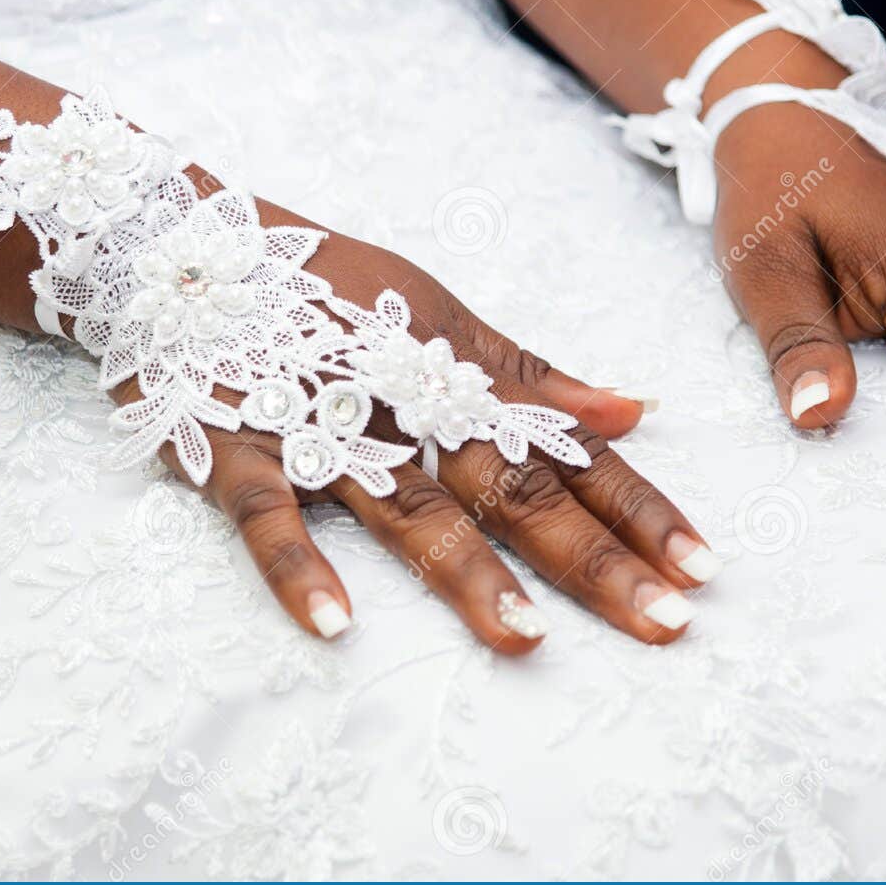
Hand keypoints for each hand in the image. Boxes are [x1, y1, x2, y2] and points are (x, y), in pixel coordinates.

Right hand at [113, 193, 717, 650]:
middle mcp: (403, 408)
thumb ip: (524, 371)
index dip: (634, 506)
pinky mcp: (236, 447)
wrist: (183, 244)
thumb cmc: (317, 281)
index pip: (563, 453)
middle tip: (663, 623)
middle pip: (510, 491)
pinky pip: (267, 515)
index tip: (703, 568)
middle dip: (589, 557)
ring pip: (405, 507)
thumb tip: (633, 408)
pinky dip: (297, 565)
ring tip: (526, 640)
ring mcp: (319, 430)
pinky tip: (333, 624)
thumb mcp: (431, 309)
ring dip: (466, 572)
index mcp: (455, 378)